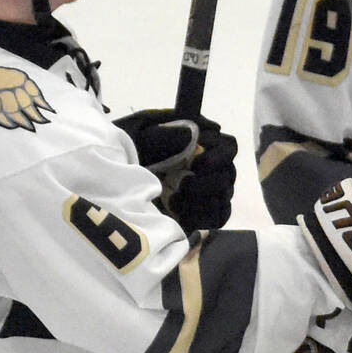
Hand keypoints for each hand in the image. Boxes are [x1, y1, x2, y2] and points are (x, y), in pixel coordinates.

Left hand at [118, 110, 237, 233]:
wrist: (122, 175)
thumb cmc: (136, 150)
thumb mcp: (145, 137)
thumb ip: (167, 135)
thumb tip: (191, 135)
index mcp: (203, 142)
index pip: (228, 147)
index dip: (218, 156)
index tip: (196, 162)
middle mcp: (213, 166)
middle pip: (227, 177)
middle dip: (204, 184)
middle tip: (181, 185)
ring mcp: (211, 190)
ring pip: (222, 199)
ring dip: (199, 202)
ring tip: (174, 201)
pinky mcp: (205, 211)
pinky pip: (217, 217)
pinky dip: (201, 217)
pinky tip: (180, 213)